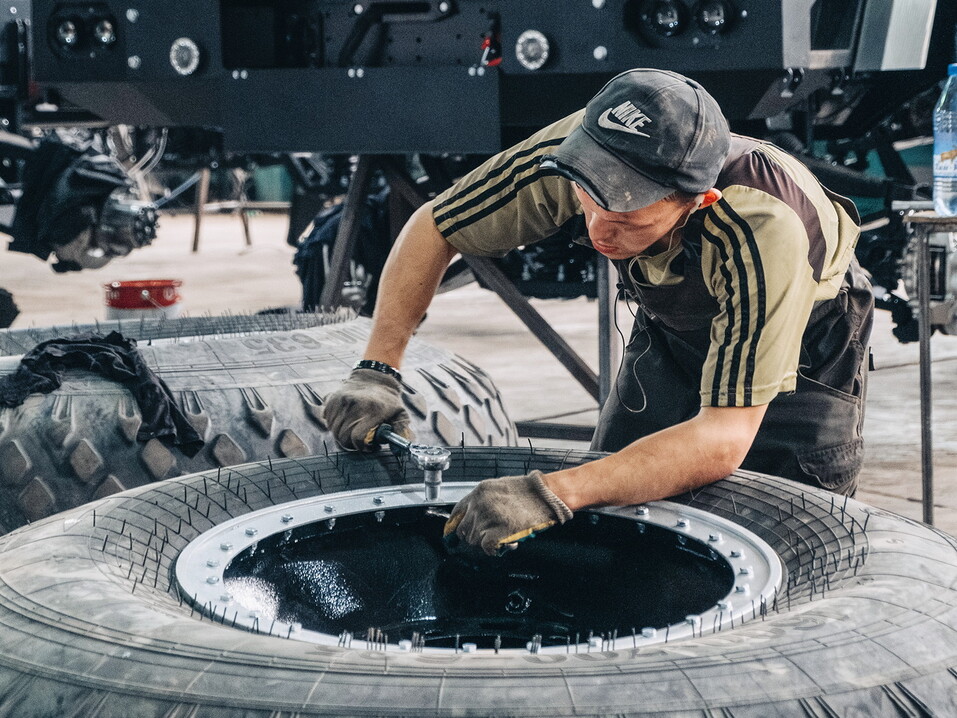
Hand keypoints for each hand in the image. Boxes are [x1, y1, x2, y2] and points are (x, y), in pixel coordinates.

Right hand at [323, 369, 411, 449]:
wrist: (375, 376)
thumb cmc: (389, 400)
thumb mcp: (401, 414)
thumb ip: (402, 433)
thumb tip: (399, 451)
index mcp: (372, 410)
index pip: (358, 438)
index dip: (364, 446)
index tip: (371, 444)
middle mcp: (353, 405)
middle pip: (343, 437)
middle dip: (352, 443)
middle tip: (362, 438)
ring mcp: (340, 401)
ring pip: (334, 431)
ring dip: (343, 434)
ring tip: (355, 428)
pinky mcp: (331, 400)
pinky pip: (327, 421)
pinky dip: (335, 424)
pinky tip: (347, 420)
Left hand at [443, 471, 572, 555]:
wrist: (548, 495)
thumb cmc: (529, 492)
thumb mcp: (500, 488)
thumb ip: (484, 501)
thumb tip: (474, 518)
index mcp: (479, 492)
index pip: (456, 513)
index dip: (457, 526)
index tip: (456, 535)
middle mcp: (479, 503)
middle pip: (464, 530)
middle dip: (475, 537)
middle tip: (490, 536)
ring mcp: (488, 516)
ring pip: (475, 540)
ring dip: (487, 542)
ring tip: (503, 536)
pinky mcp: (499, 530)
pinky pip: (486, 546)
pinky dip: (494, 549)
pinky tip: (504, 544)